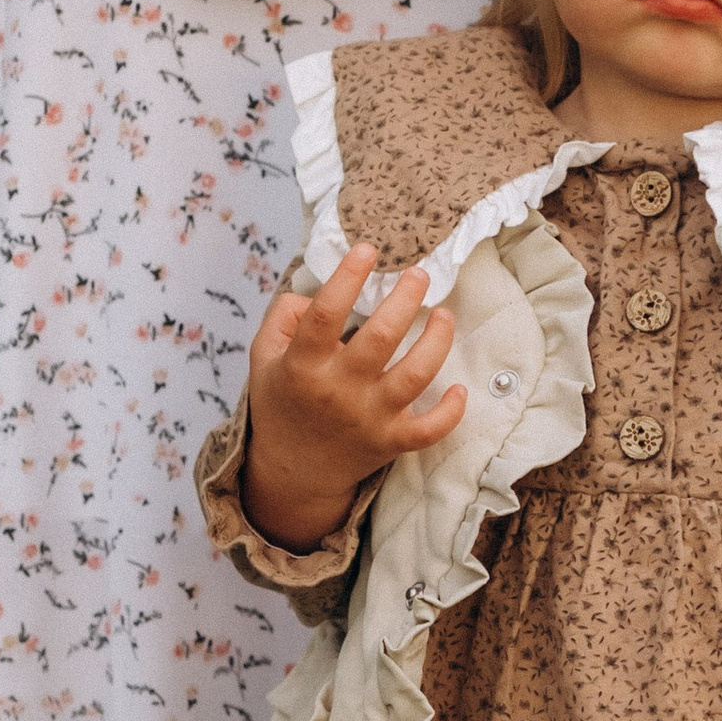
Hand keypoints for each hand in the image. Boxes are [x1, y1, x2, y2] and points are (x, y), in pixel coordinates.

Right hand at [242, 244, 466, 547]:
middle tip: (418, 274)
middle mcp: (339, 390)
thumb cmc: (283, 401)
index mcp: (303, 365)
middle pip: (381, 339)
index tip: (367, 250)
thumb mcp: (263, 356)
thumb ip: (283, 316)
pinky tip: (458, 387)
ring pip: (416, 375)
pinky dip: (451, 411)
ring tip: (443, 315)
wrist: (294, 470)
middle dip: (405, 299)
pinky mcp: (392, 441)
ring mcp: (369, 417)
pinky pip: (430, 429)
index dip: (347, 278)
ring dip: (437, 341)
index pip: (325, 315)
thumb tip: (318, 290)